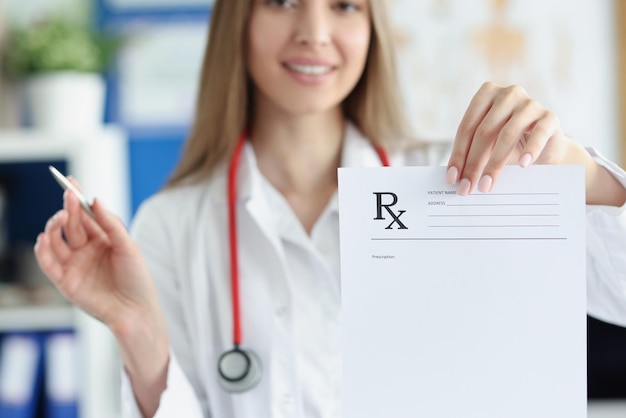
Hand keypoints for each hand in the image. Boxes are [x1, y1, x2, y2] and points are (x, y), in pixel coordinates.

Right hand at [34, 182, 160, 334]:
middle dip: (68, 208)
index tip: (70, 181)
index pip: (85, 214)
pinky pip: (48, 263)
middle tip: (68, 196)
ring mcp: (74, 265)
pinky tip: (44, 238)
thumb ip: (111, 224)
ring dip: (53, 226)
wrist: (136, 311)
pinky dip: (42, 250)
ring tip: (59, 218)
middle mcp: (86, 250)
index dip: (76, 198)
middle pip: (71, 224)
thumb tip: (95, 199)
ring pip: (55, 240)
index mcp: (103, 239)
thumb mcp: (128, 246)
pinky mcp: (65, 282)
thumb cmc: (137, 279)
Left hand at [446, 82, 570, 194]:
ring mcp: (530, 104)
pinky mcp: (549, 117)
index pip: (467, 127)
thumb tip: (453, 177)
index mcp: (486, 94)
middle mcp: (508, 94)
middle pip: (484, 132)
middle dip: (473, 164)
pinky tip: (524, 165)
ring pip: (507, 134)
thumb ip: (470, 155)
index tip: (452, 179)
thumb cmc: (509, 146)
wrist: (546, 147)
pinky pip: (539, 133)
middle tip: (467, 187)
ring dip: (495, 164)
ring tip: (487, 185)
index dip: (458, 154)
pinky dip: (531, 149)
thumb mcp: (487, 147)